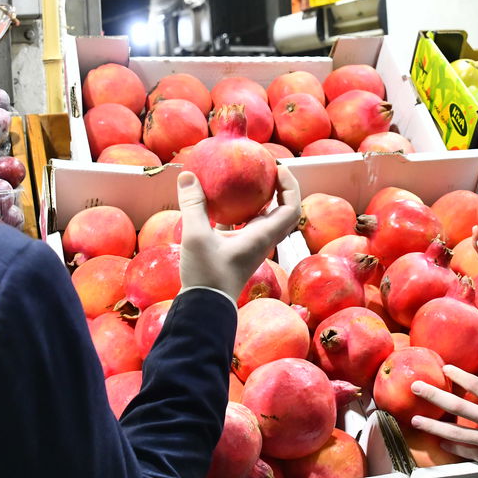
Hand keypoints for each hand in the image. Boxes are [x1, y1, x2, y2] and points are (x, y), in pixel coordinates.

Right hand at [177, 167, 300, 302]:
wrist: (204, 309)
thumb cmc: (207, 275)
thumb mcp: (196, 236)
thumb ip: (193, 205)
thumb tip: (187, 175)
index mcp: (263, 236)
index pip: (291, 208)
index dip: (290, 186)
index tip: (279, 168)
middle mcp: (262, 241)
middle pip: (282, 212)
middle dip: (279, 190)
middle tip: (265, 172)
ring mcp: (250, 248)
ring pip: (263, 220)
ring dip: (259, 201)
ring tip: (244, 182)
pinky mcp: (236, 252)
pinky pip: (243, 227)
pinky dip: (238, 213)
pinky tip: (220, 203)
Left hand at [410, 365, 477, 476]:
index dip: (461, 376)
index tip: (445, 369)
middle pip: (458, 406)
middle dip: (434, 395)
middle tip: (414, 387)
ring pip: (456, 432)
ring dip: (433, 425)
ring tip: (414, 420)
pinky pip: (468, 453)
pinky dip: (453, 448)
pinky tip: (439, 443)